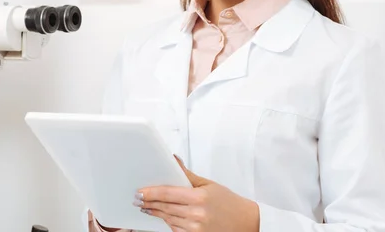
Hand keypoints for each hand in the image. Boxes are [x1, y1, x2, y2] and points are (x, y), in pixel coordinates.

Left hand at [134, 156, 259, 231]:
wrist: (246, 222)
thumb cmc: (229, 203)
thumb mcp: (208, 184)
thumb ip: (187, 175)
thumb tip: (173, 160)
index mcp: (199, 198)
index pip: (168, 193)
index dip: (151, 193)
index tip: (140, 192)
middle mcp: (197, 215)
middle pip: (165, 207)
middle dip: (149, 203)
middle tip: (138, 199)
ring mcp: (196, 229)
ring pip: (168, 219)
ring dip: (156, 213)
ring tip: (146, 207)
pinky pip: (176, 230)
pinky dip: (168, 222)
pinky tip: (163, 216)